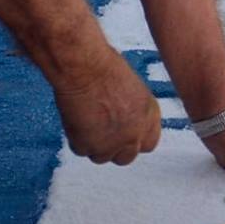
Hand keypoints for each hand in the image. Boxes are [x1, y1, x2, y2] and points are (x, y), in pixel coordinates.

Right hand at [53, 50, 162, 164]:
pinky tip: (74, 117)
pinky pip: (80, 149)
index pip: (147, 144)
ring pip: (101, 156)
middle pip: (126, 157)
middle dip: (113, 147)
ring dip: (92, 143)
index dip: (133, 140)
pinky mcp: (89, 146)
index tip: (122, 135)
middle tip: (100, 130)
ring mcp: (112, 144)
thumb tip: (122, 119)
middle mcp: (134, 134)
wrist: (83, 68)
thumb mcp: (131, 88)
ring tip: (84, 118)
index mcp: (149, 117)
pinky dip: (75, 137)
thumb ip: (131, 111)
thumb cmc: (103, 66)